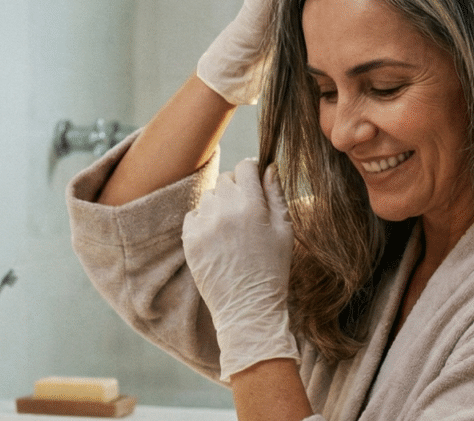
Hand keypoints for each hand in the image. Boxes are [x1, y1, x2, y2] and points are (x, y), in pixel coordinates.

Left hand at [182, 159, 297, 380]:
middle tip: (246, 211)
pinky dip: (204, 221)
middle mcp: (225, 210)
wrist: (247, 307)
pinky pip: (193, 215)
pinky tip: (218, 239)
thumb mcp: (284, 230)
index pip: (246, 166)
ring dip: (220, 204)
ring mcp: (204, 225)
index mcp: (252, 205)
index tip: (255, 182)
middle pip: (226, 179)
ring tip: (232, 229)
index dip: (253, 171)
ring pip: (210, 196)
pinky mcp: (189, 239)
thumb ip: (276, 194)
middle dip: (237, 188)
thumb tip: (269, 167)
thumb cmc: (272, 269)